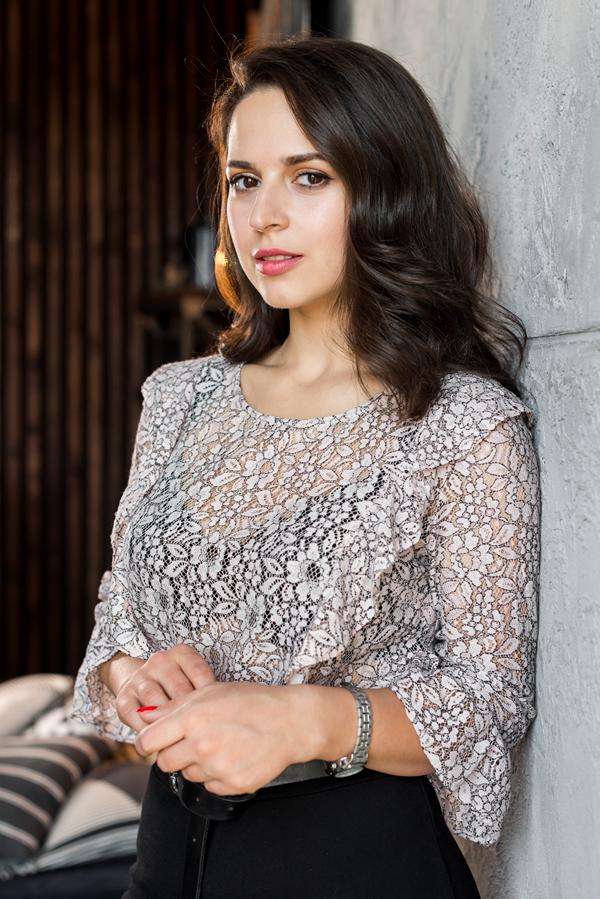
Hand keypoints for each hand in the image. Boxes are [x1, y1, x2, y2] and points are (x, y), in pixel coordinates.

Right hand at [114, 643, 216, 734]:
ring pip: (157, 704)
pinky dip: (150, 733)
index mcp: (180, 654)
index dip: (209, 696)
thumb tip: (222, 714)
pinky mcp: (124, 699)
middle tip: (204, 734)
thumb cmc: (177, 685)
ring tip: (184, 742)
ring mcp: (140, 679)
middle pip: (180, 690)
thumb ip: (205, 691)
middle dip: (192, 715)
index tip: (216, 715)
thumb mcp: (192, 679)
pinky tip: (162, 744)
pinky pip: (137, 719)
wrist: (138, 680)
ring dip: (170, 725)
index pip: (199, 673)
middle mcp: (159, 662)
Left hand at [134, 682, 302, 795]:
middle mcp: (201, 745)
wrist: (290, 722)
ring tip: (219, 745)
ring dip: (196, 764)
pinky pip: (209, 786)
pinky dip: (216, 775)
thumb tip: (144, 717)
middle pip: (164, 762)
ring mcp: (217, 768)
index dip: (147, 742)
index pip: (148, 741)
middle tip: (192, 741)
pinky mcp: (232, 785)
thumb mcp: (211, 692)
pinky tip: (232, 756)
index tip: (153, 741)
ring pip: (188, 775)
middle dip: (172, 753)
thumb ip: (174, 708)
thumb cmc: (252, 701)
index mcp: (192, 718)